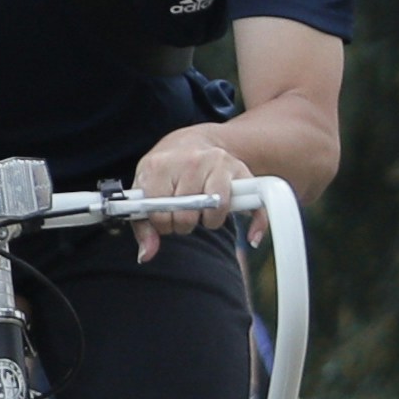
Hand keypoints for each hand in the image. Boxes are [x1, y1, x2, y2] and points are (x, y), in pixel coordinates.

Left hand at [130, 128, 255, 258]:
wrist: (192, 142)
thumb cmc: (165, 171)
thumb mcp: (145, 189)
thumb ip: (143, 224)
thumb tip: (146, 255)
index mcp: (160, 166)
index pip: (160, 212)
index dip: (163, 224)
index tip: (165, 220)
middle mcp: (191, 161)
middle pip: (188, 214)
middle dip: (184, 224)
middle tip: (183, 217)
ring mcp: (218, 163)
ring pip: (217, 209)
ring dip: (210, 221)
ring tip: (202, 214)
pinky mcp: (241, 170)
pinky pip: (254, 204)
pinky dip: (256, 225)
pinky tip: (250, 237)